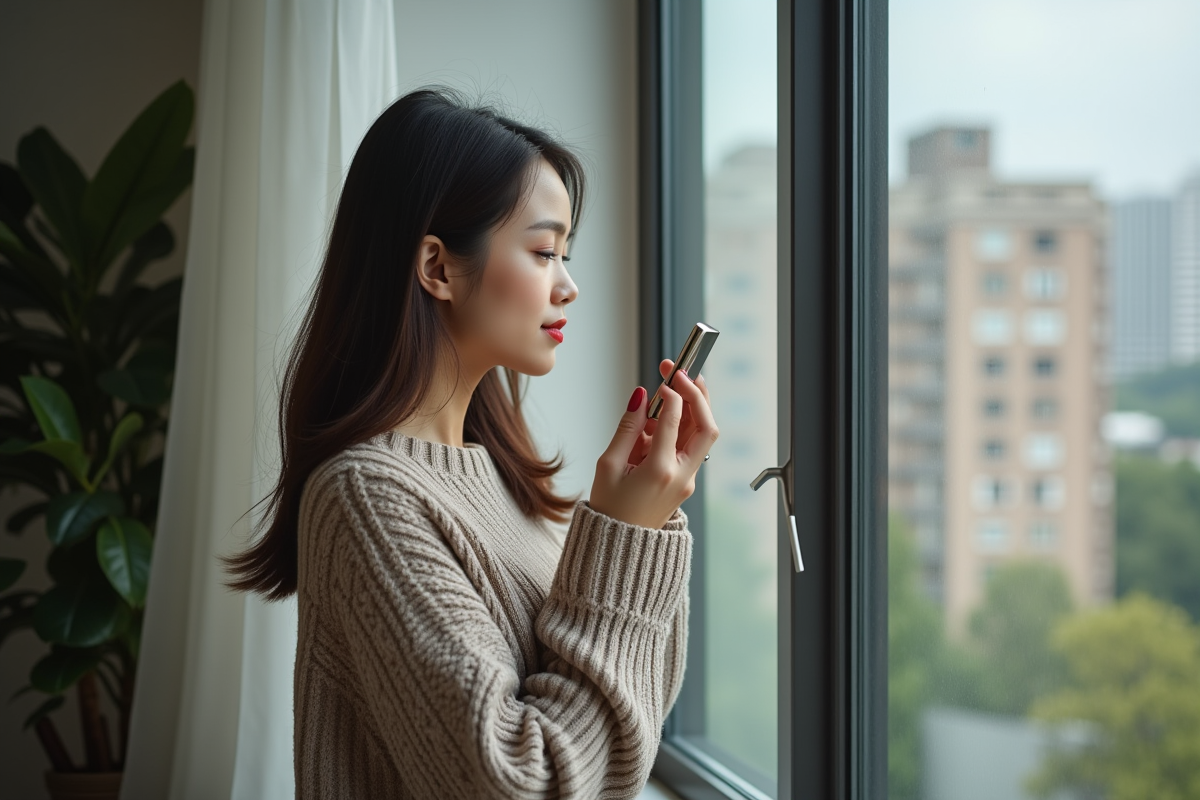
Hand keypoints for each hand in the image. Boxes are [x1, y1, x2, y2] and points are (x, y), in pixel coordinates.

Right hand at [589, 361, 718, 529]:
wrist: (619, 545)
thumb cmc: (610, 509)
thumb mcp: (609, 464)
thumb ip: (627, 428)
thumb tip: (640, 397)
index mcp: (660, 471)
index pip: (674, 420)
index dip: (671, 394)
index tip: (663, 380)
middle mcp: (682, 476)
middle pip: (706, 427)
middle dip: (698, 395)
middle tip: (682, 373)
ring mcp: (688, 480)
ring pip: (702, 436)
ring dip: (692, 409)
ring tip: (670, 391)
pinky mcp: (686, 481)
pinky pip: (689, 447)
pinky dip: (681, 427)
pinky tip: (659, 421)